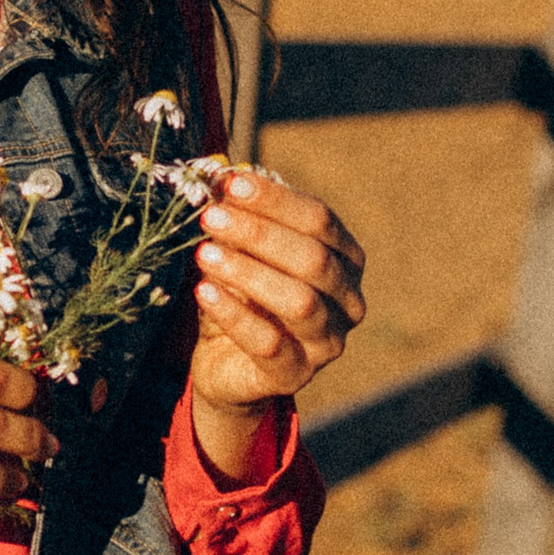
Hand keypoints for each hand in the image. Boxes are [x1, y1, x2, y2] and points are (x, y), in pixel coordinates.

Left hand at [188, 171, 365, 466]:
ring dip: (248, 273)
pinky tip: (204, 291)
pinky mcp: (297, 375)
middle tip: (210, 216)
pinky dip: (235, 315)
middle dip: (259, 233)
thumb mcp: (238, 251)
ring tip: (204, 254)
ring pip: (299, 302)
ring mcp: (328, 341)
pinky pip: (270, 344)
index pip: (319, 220)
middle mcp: (348, 300)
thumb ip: (237, 219)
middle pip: (313, 258)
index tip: (229, 183)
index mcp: (343, 259)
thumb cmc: (240, 293)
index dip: (275, 199)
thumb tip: (220, 179)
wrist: (226, 361)